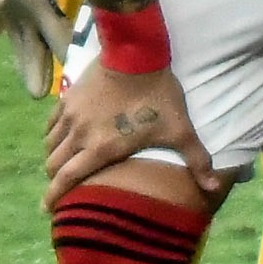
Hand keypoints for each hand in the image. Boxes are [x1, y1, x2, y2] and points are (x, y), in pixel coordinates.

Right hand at [45, 46, 213, 205]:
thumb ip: (197, 160)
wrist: (136, 54)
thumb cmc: (158, 95)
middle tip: (60, 187)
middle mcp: (78, 134)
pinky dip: (52, 134)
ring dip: (53, 156)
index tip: (48, 209)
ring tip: (62, 163)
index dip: (54, 196)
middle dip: (54, 179)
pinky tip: (60, 134)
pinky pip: (51, 123)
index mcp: (100, 148)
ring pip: (49, 144)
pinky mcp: (68, 97)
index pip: (67, 179)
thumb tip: (214, 187)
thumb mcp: (180, 129)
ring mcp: (70, 115)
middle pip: (53, 164)